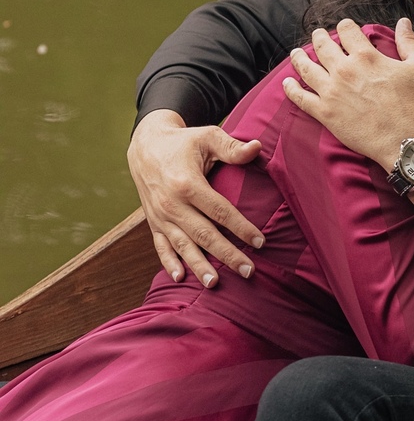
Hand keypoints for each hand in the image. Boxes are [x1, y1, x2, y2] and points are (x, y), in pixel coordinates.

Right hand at [127, 109, 263, 287]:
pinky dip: (169, 263)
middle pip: (204, 234)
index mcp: (187, 184)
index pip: (220, 211)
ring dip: (199, 266)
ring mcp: (160, 216)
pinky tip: (180, 278)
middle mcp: (171, 204)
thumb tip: (257, 147)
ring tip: (215, 284)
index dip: (241, 227)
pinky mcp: (153, 223)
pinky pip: (160, 246)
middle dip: (226, 255)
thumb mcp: (207, 137)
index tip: (261, 242)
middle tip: (248, 271)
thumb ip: (232, 147)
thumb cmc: (182, 143)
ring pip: (183, 245)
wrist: (145, 146)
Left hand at [283, 18, 413, 172]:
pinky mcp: (324, 112)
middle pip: (323, 46)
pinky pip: (301, 98)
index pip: (347, 31)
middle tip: (317, 35)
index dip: (345, 26)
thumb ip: (409, 42)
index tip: (344, 28)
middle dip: (319, 37)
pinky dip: (291, 89)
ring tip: (296, 53)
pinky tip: (286, 83)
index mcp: (365, 56)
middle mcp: (344, 70)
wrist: (404, 140)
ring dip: (299, 58)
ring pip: (306, 68)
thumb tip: (403, 22)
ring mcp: (331, 91)